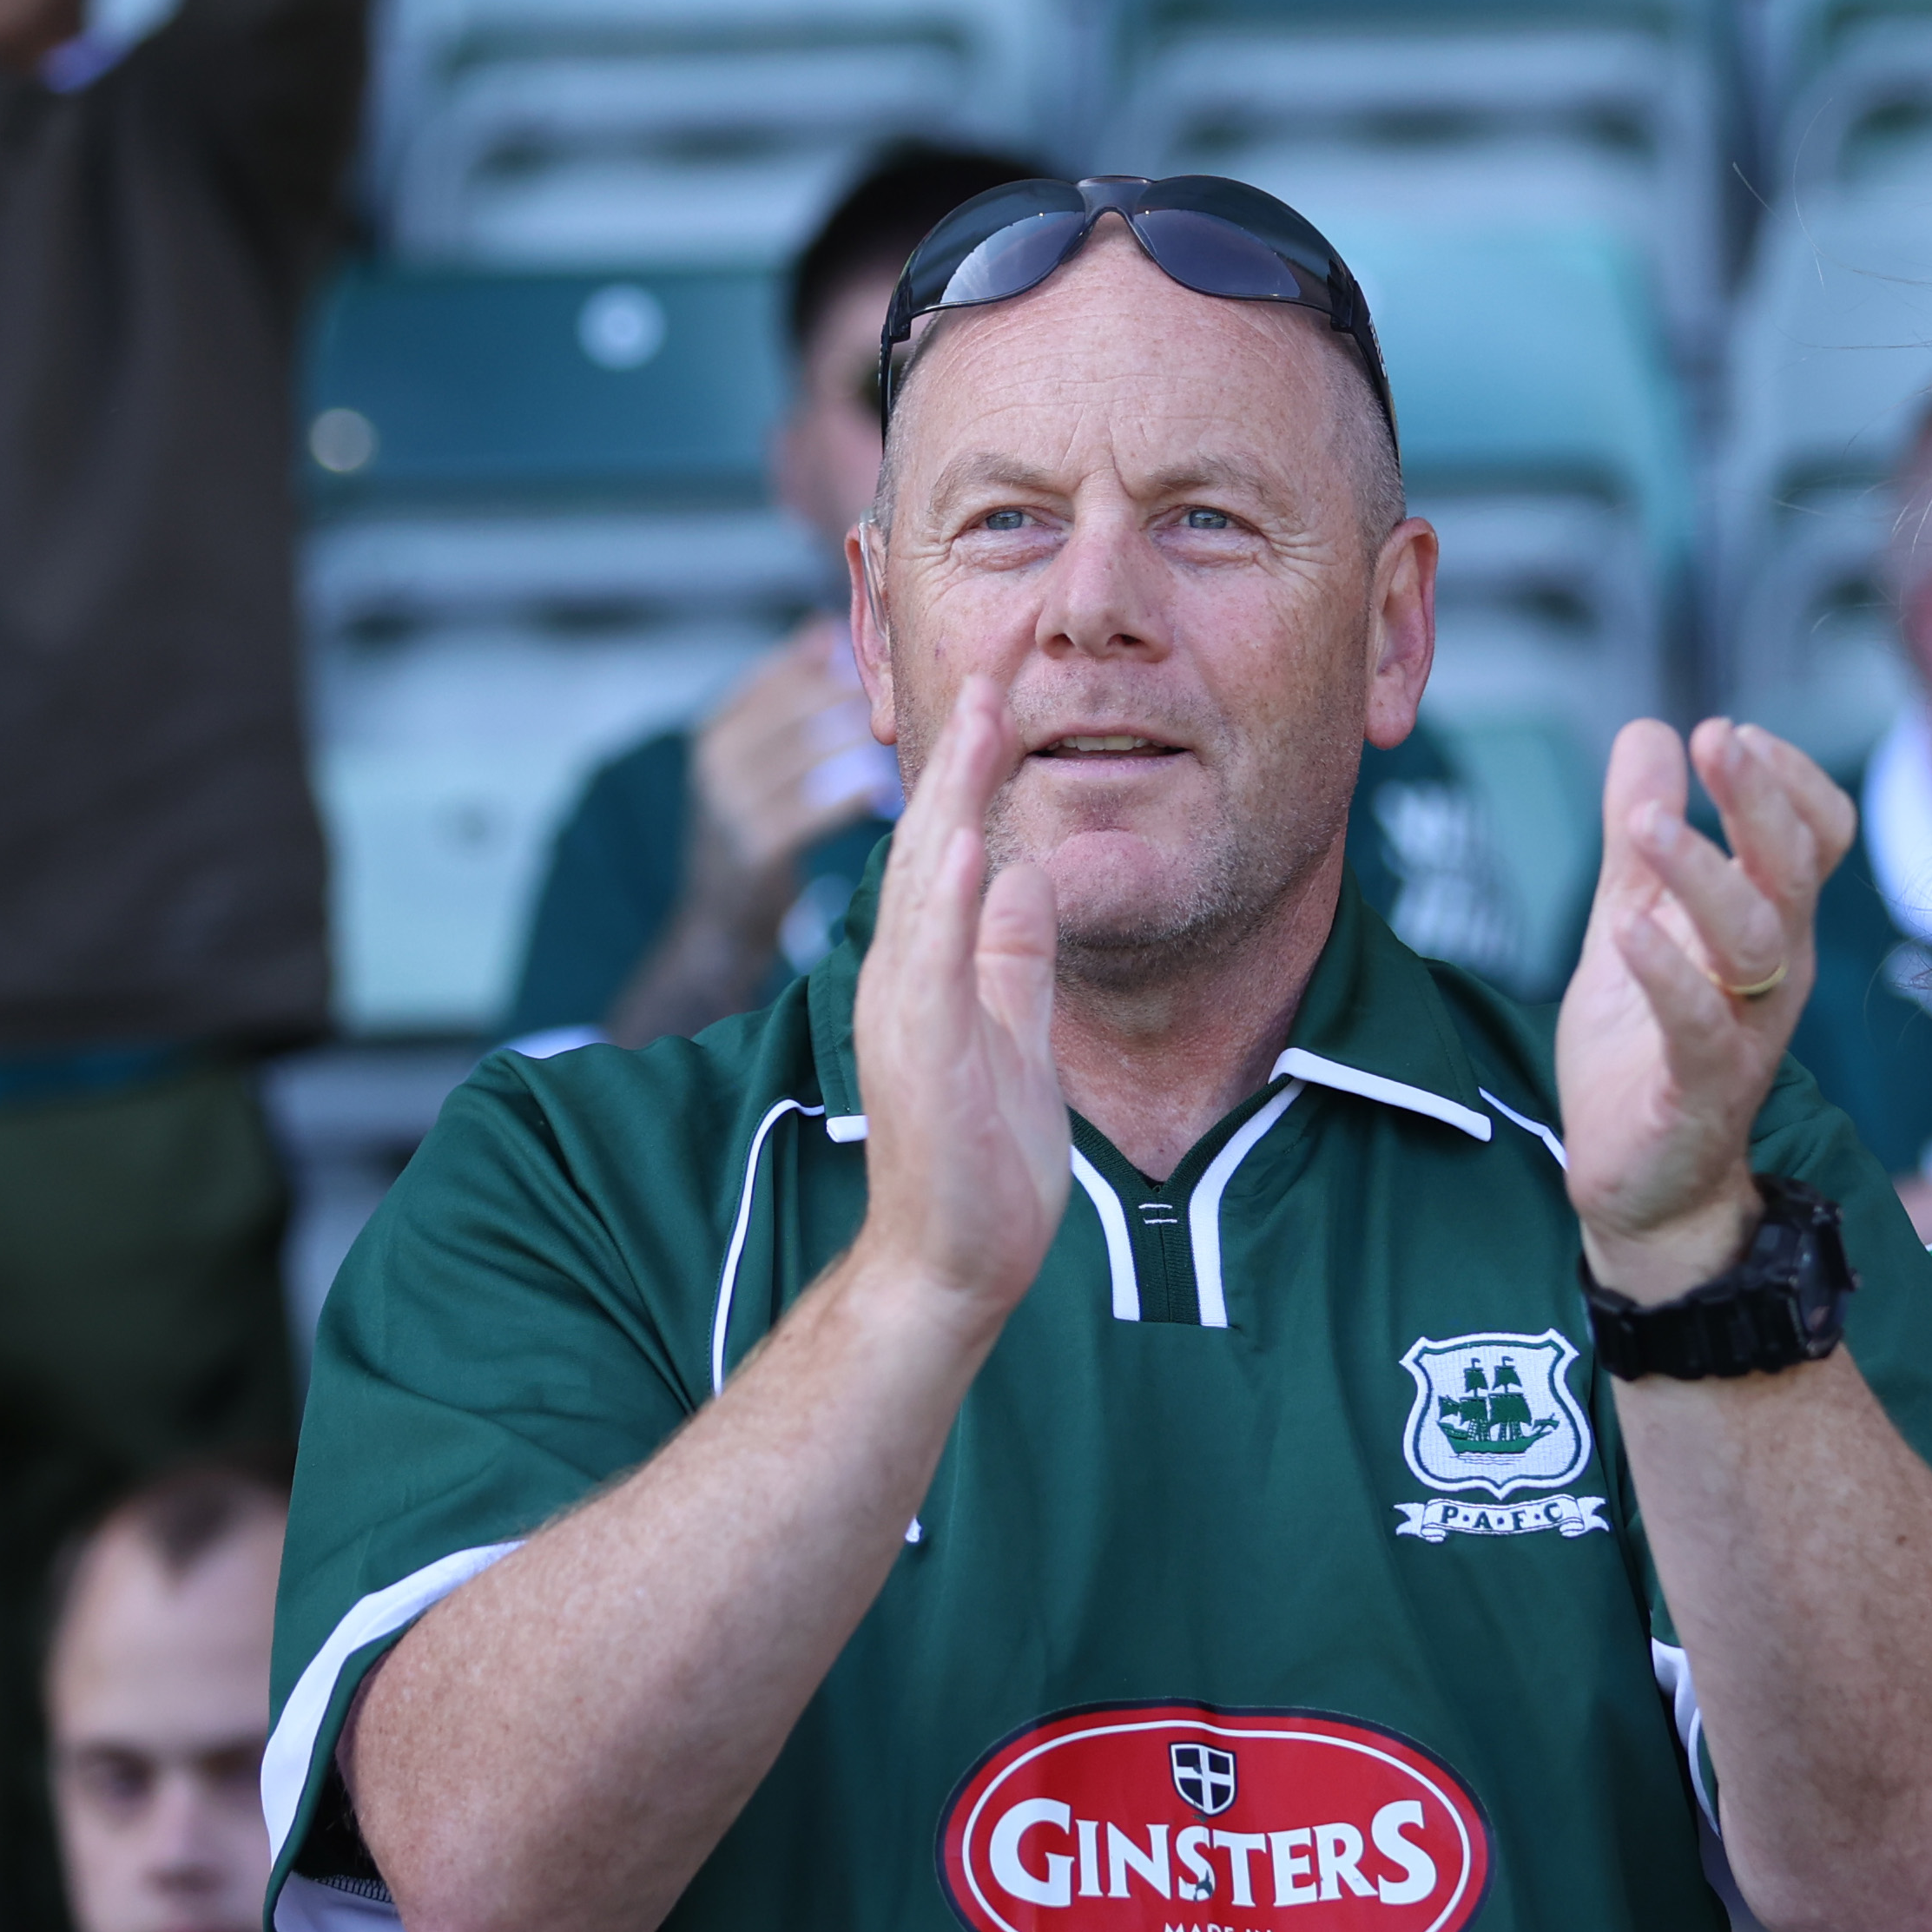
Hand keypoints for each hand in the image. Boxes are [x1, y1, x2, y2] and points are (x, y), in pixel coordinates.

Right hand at [683, 623, 889, 933]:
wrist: (719, 923)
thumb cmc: (757, 831)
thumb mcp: (755, 761)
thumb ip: (786, 699)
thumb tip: (825, 627)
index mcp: (716, 728)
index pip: (784, 673)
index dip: (842, 667)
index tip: (890, 669)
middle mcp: (715, 759)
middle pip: (804, 706)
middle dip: (864, 702)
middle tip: (917, 702)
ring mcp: (729, 803)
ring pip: (817, 752)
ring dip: (870, 745)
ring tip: (910, 740)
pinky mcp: (754, 846)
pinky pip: (819, 806)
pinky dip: (858, 794)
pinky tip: (887, 792)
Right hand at [847, 675, 1065, 1324]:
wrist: (954, 1264)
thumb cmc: (982, 1162)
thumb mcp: (1015, 1031)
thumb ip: (1014, 958)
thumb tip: (1027, 876)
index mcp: (929, 968)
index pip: (947, 847)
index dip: (972, 769)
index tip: (1003, 693)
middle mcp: (904, 977)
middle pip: (924, 844)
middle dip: (956, 754)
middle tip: (989, 667)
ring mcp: (905, 1013)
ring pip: (919, 886)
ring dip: (945, 800)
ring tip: (976, 720)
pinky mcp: (919, 1056)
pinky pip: (927, 964)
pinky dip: (939, 899)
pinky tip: (957, 842)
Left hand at [1558, 717, 1853, 1298]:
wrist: (1645, 1185)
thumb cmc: (1647, 1048)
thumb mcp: (1633, 921)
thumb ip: (1638, 840)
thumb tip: (1648, 731)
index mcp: (1766, 925)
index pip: (1816, 836)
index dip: (1786, 779)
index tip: (1730, 733)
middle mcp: (1773, 972)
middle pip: (1793, 870)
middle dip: (1761, 798)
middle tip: (1718, 737)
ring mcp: (1744, 1031)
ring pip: (1753, 939)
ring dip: (1703, 872)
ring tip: (1648, 823)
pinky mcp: (1700, 1091)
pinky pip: (1698, 1026)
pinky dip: (1668, 975)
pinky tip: (1628, 930)